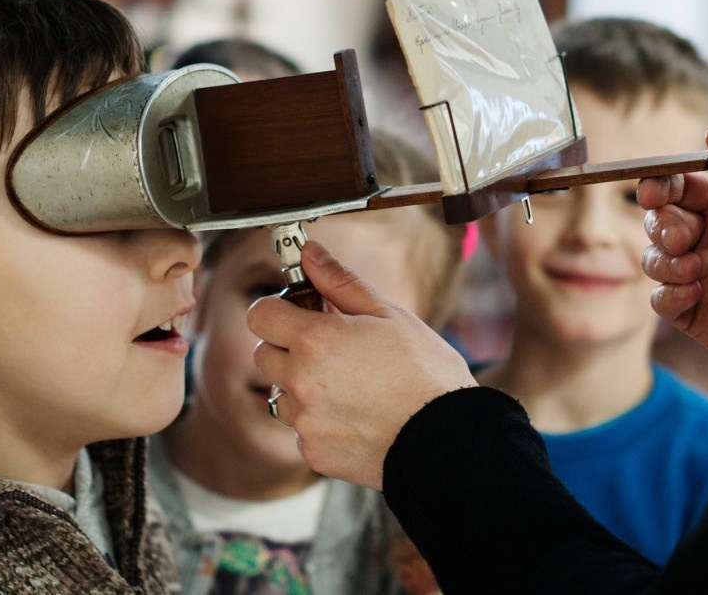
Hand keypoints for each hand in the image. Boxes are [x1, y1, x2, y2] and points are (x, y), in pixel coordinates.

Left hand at [248, 240, 476, 488]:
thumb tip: (310, 254)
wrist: (447, 436)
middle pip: (264, 355)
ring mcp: (305, 421)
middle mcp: (300, 381)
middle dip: (288, 348)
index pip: (260, 315)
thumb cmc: (425, 372)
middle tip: (330, 348)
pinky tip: (356, 416)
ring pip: (280, 395)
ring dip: (301, 387)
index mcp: (315, 339)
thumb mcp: (387, 314)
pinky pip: (301, 430)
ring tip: (349, 387)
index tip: (297, 313)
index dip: (277, 310)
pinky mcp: (314, 452)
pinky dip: (319, 422)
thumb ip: (339, 283)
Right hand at [638, 129, 707, 363]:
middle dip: (661, 225)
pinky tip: (693, 293)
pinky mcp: (698, 314)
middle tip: (683, 239)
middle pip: (659, 221)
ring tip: (695, 269)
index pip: (678, 186)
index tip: (653, 192)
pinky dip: (668, 294)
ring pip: (654, 259)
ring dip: (664, 260)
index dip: (658, 185)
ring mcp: (702, 276)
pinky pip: (661, 301)